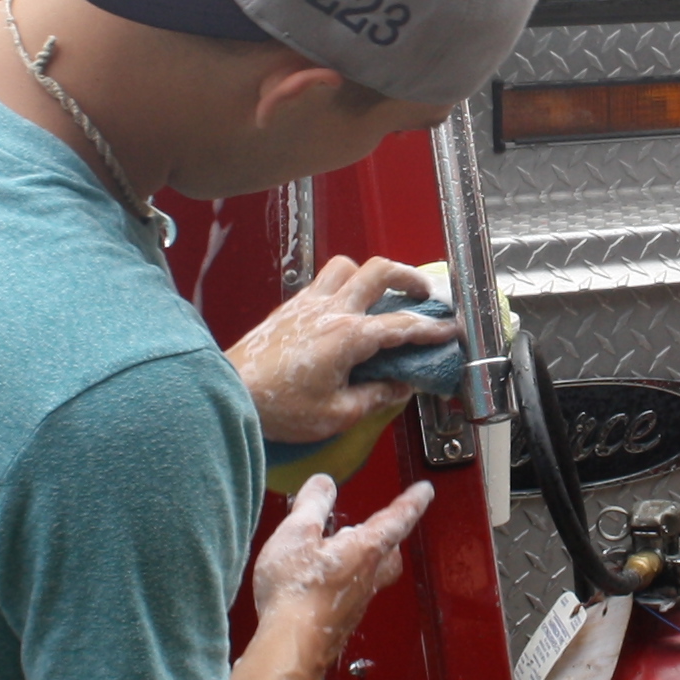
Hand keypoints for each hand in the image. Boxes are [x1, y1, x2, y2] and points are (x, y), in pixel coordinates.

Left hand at [227, 255, 457, 443]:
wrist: (230, 393)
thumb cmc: (278, 407)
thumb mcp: (337, 414)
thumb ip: (375, 397)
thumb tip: (398, 388)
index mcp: (348, 336)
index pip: (402, 325)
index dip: (431, 328)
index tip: (448, 330)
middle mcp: (330, 310)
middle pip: (379, 271)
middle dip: (409, 277)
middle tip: (422, 293)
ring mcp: (307, 304)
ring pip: (346, 265)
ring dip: (369, 272)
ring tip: (381, 289)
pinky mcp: (289, 307)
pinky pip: (322, 280)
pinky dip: (341, 283)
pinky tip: (343, 304)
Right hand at [248, 473, 431, 662]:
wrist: (290, 645)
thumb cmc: (296, 592)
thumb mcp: (297, 534)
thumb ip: (312, 505)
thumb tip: (323, 484)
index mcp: (364, 550)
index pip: (397, 519)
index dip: (412, 502)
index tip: (424, 491)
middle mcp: (368, 577)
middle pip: (391, 554)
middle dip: (392, 538)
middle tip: (386, 525)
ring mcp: (356, 603)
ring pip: (372, 576)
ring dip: (365, 560)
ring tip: (347, 550)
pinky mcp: (341, 622)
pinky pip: (351, 595)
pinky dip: (344, 582)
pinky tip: (324, 583)